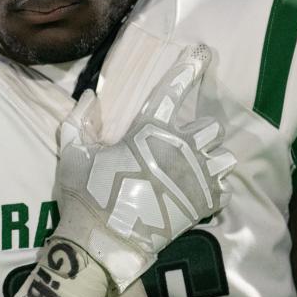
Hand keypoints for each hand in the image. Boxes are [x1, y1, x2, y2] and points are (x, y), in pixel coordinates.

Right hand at [51, 44, 234, 293]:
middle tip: (191, 137)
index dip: (187, 71)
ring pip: (224, 157)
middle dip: (204, 128)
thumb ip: (77, 122)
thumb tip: (88, 97)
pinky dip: (214, 189)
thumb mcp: (73, 154)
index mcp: (148, 133)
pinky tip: (201, 192)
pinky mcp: (202, 206)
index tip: (202, 54)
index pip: (171, 92)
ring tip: (203, 164)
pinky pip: (222, 190)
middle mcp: (178, 150)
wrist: (104, 242)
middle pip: (210, 126)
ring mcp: (194, 179)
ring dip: (214, 158)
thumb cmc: (86, 194)